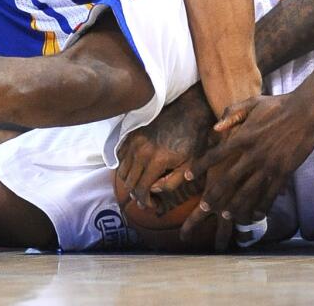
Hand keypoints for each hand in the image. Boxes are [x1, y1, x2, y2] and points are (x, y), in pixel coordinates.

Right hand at [117, 88, 215, 210]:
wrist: (188, 109)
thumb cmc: (193, 137)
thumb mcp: (190, 163)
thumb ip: (172, 182)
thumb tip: (153, 189)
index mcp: (157, 160)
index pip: (142, 190)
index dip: (146, 202)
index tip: (153, 205)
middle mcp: (141, 151)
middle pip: (129, 183)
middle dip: (137, 195)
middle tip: (147, 199)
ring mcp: (134, 141)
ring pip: (122, 171)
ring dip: (129, 182)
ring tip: (141, 185)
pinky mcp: (131, 134)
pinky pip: (120, 156)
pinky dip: (124, 167)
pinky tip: (136, 169)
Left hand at [179, 94, 313, 239]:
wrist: (305, 111)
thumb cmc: (278, 104)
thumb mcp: (252, 102)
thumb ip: (232, 113)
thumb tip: (214, 128)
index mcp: (242, 136)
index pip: (215, 154)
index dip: (200, 166)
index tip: (188, 176)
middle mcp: (252, 154)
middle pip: (228, 180)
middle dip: (214, 195)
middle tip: (204, 207)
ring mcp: (268, 164)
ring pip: (247, 191)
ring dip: (235, 205)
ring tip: (226, 216)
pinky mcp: (283, 171)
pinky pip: (270, 194)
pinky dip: (261, 206)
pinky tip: (255, 214)